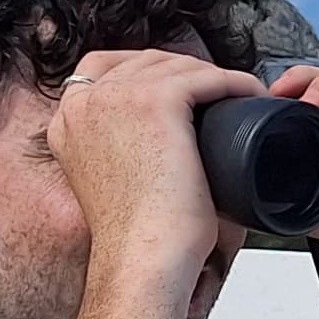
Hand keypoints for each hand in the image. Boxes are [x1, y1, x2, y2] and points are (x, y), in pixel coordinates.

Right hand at [53, 47, 266, 281]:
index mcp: (67, 121)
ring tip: (239, 96)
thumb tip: (158, 142)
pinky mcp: (155, 101)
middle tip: (218, 94)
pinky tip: (251, 95)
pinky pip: (206, 77)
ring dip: (212, 76)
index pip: (102, 67)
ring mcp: (117, 97)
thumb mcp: (111, 182)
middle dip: (185, 72)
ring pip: (177, 65)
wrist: (142, 258)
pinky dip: (235, 83)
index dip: (145, 70)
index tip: (177, 86)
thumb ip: (118, 153)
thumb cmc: (137, 238)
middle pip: (144, 60)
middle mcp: (85, 102)